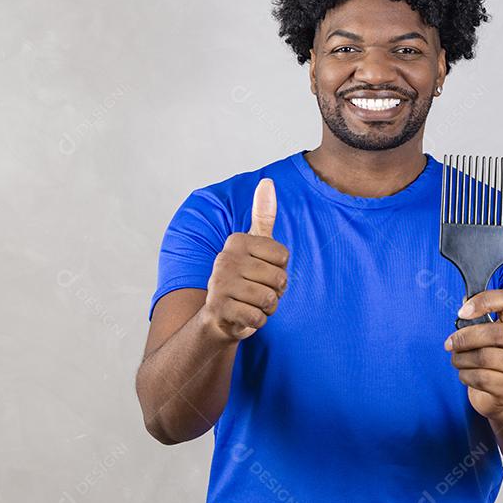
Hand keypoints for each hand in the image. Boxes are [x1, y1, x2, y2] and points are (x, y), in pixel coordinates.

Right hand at [203, 178, 289, 341]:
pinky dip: (257, 321)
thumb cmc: (244, 278)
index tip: (262, 272)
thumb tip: (267, 181)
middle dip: (276, 292)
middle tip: (257, 292)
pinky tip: (245, 316)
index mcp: (237, 241)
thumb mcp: (255, 245)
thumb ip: (263, 215)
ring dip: (267, 308)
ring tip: (251, 303)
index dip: (280, 270)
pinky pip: (258, 317)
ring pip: (270, 299)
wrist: (218, 316)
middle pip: (279, 279)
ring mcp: (220, 283)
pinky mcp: (220, 308)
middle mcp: (225, 259)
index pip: (283, 257)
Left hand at [443, 289, 502, 422]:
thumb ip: (478, 319)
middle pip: (495, 334)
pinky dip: (465, 375)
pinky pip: (480, 378)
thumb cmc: (492, 355)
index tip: (462, 312)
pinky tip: (465, 374)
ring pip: (484, 358)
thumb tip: (463, 309)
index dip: (483, 300)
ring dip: (461, 358)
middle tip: (449, 343)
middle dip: (465, 337)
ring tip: (456, 359)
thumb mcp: (489, 334)